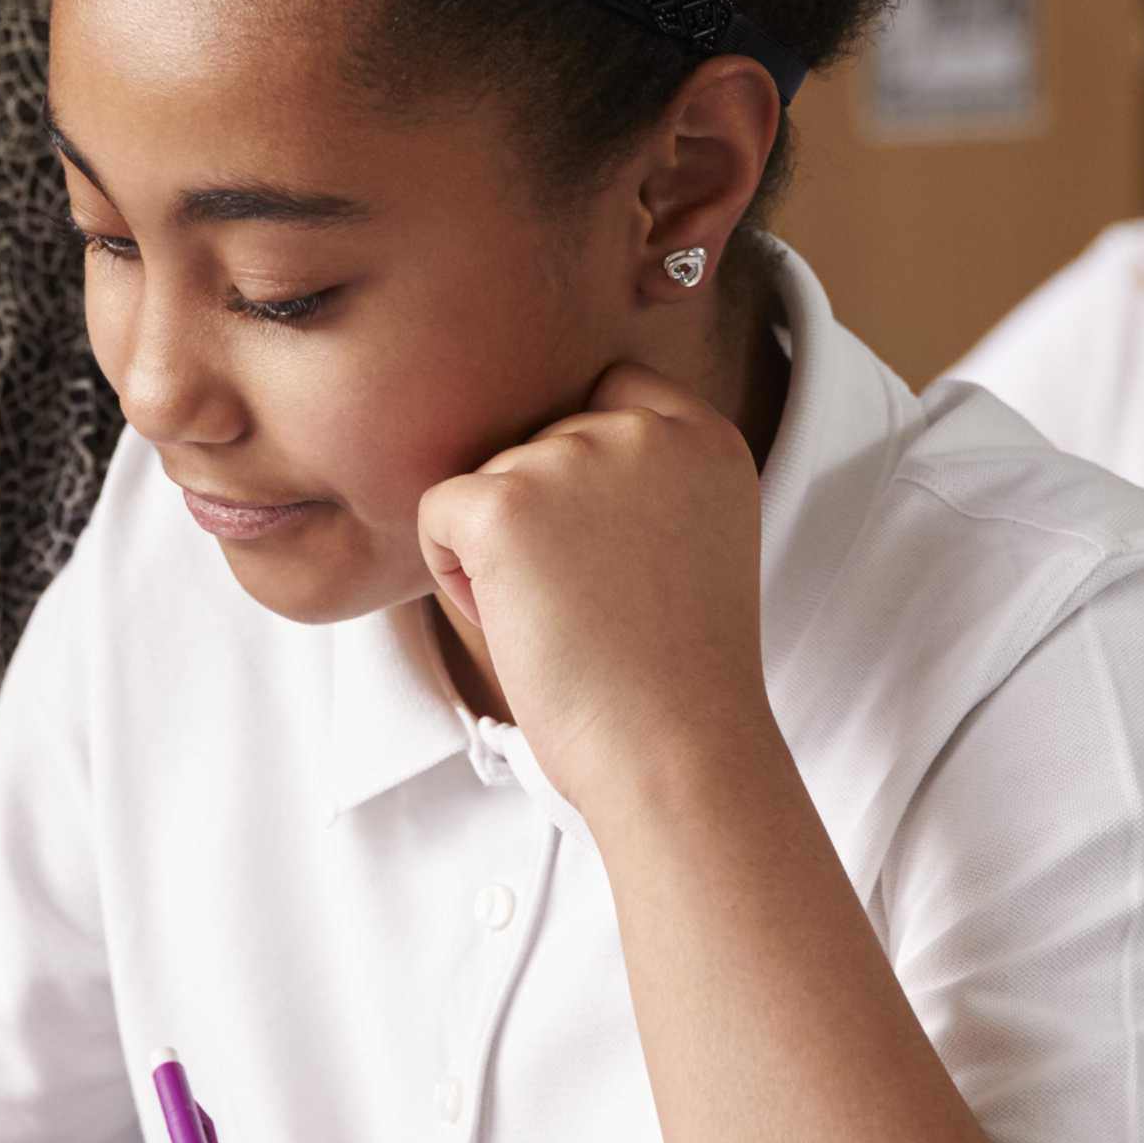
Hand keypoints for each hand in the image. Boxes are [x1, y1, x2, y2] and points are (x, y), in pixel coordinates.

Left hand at [412, 361, 770, 805]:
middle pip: (542, 442)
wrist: (675, 751)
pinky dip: (453, 572)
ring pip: (490, 481)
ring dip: (501, 552)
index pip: (613, 392)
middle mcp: (644, 431)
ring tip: (565, 623)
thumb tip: (549, 461)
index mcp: (705, 439)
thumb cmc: (677, 679)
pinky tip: (515, 622)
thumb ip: (646, 483)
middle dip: (543, 519)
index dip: (587, 469)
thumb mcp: (697, 545)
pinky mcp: (504, 503)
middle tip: (596, 607)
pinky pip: (438, 512)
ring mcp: (573, 458)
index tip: (610, 549)